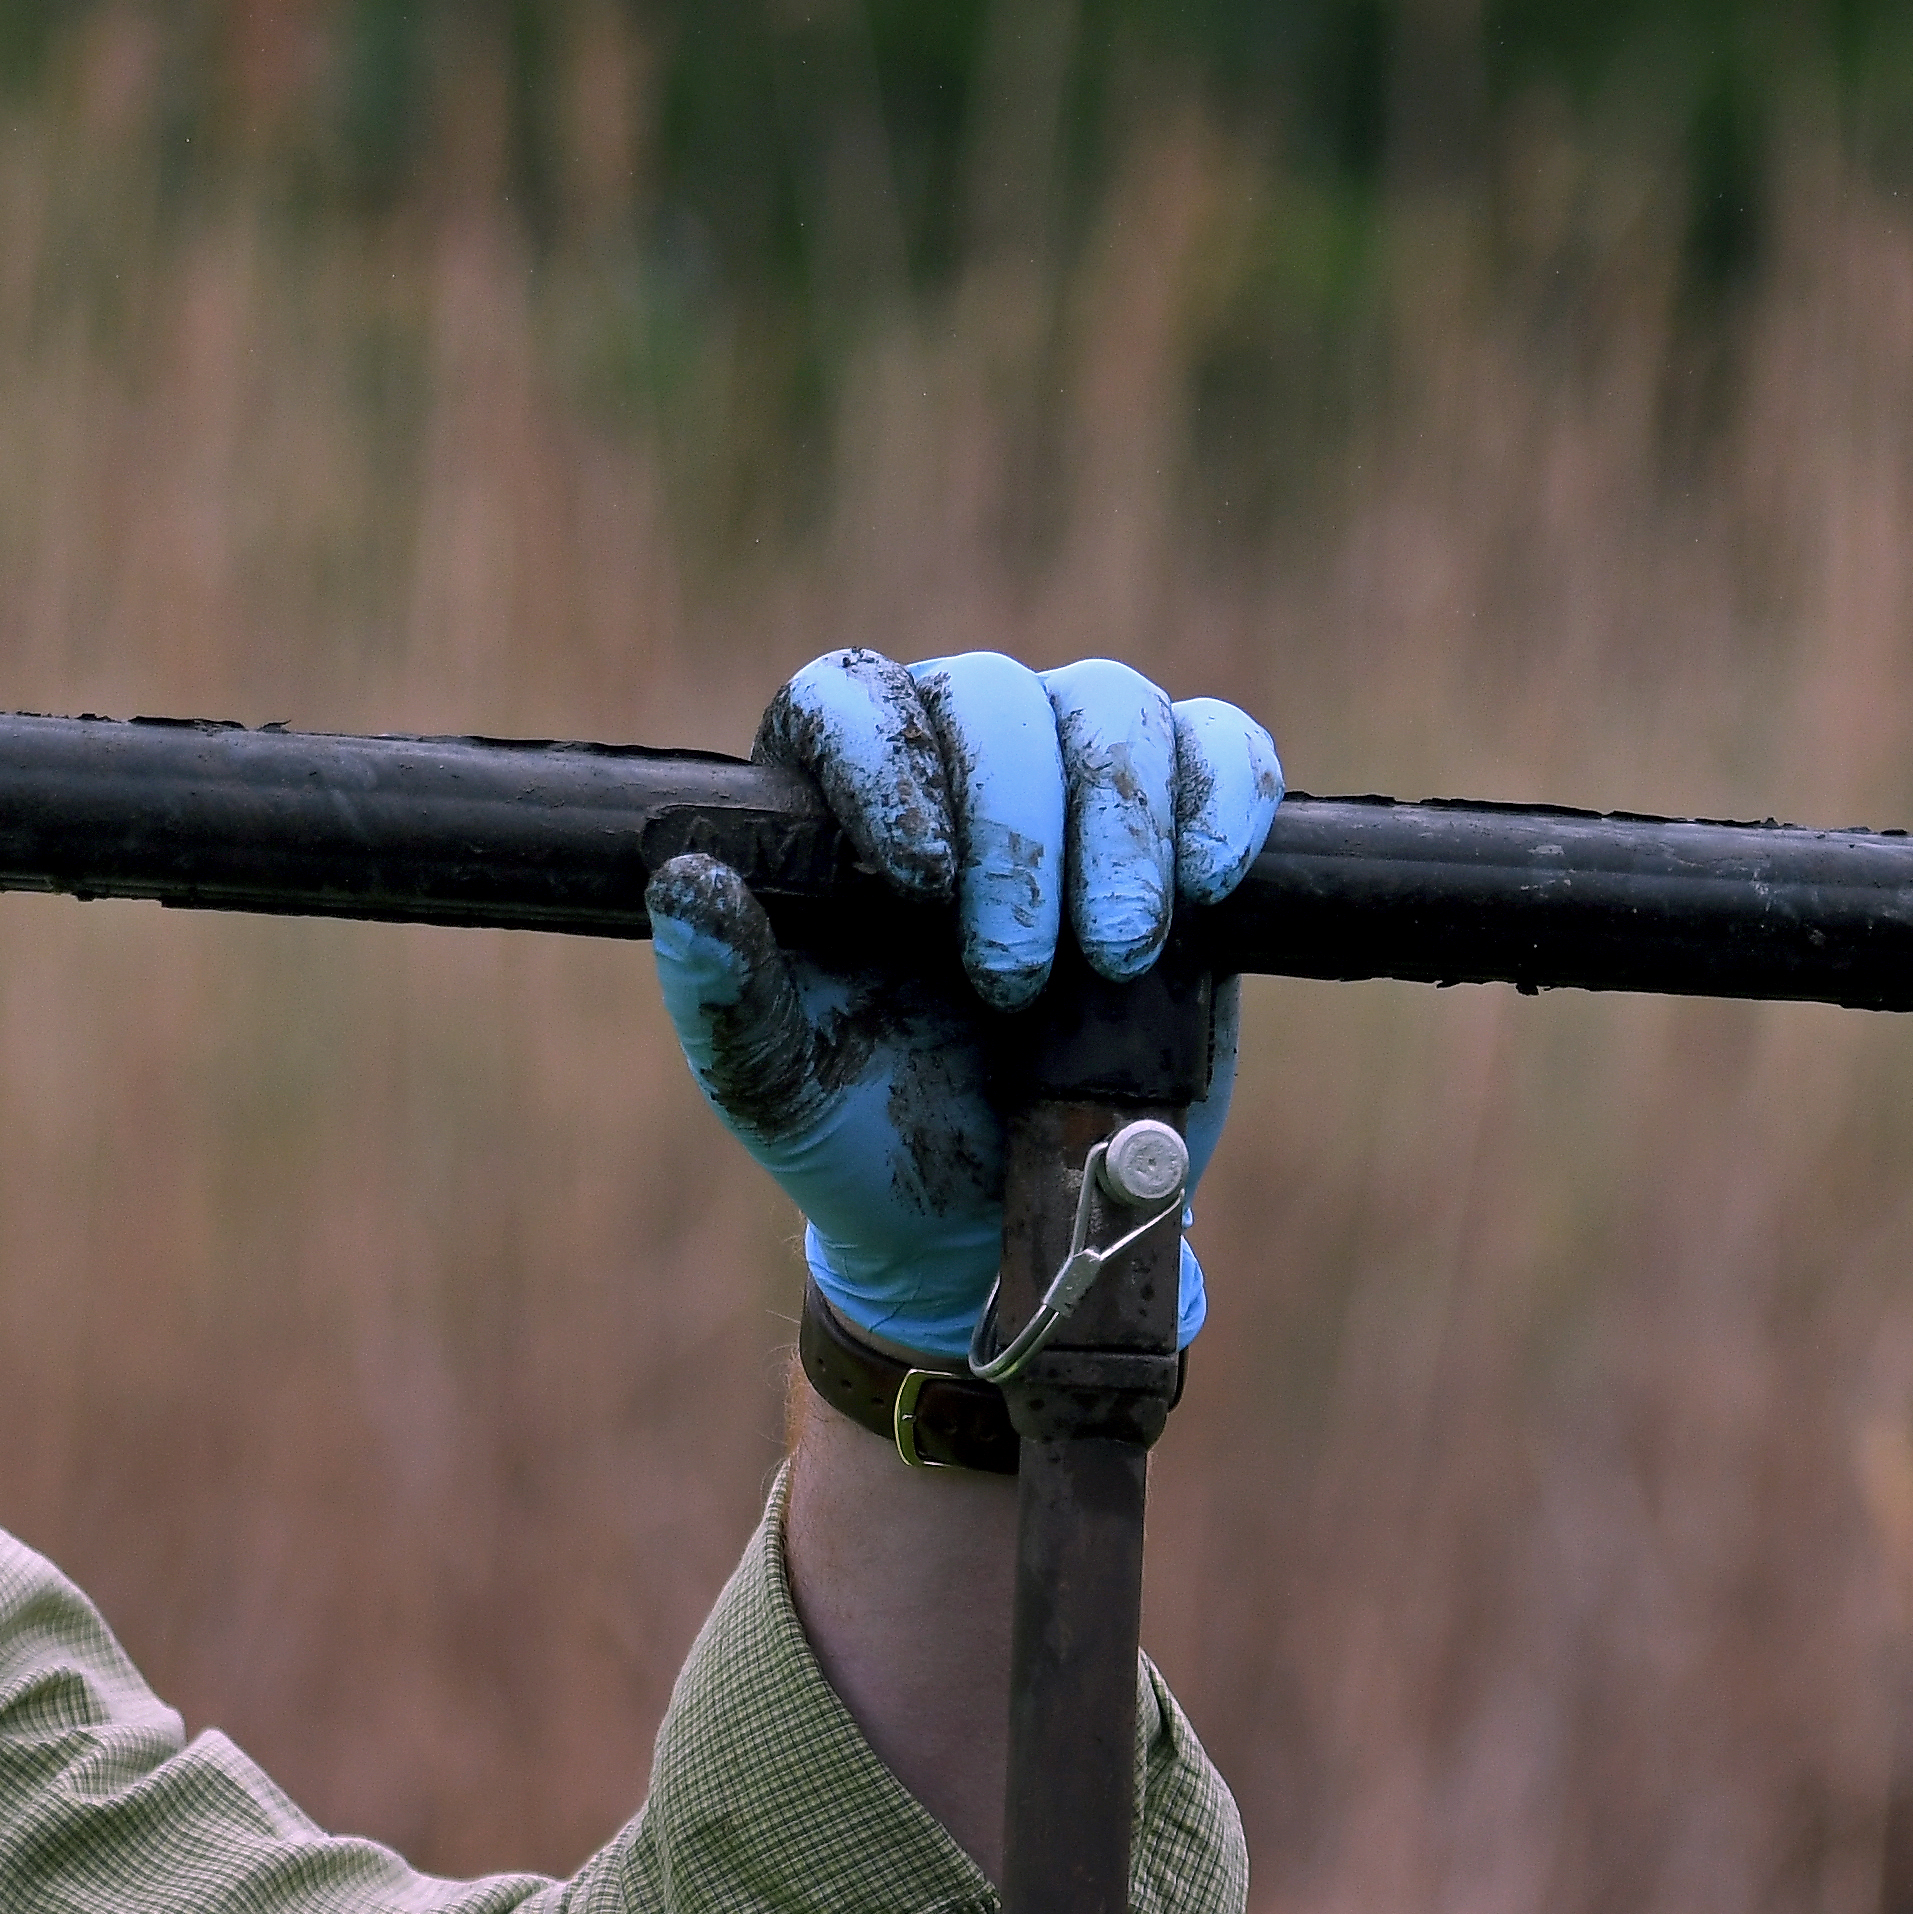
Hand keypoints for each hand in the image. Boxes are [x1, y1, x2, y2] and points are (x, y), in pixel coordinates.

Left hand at [647, 648, 1279, 1359]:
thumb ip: (721, 991)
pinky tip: (1205, 884)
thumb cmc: (852, 1130)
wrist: (983, 1218)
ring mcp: (1072, 789)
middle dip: (1018, 830)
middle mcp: (948, 767)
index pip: (849, 697)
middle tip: (1012, 973)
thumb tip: (686, 881)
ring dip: (1121, 823)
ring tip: (1114, 955)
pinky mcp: (1178, 832)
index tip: (916, 881)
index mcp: (829, 802)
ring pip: (1111, 707)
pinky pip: (1222, 749)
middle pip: (992, 695)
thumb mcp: (770, 1085)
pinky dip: (1225, 796)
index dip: (887, 762)